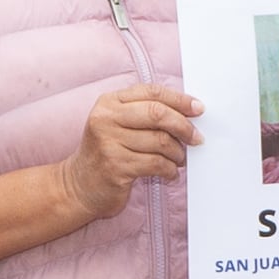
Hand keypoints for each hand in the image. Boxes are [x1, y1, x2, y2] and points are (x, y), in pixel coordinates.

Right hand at [61, 83, 199, 221]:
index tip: (198, 109)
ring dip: (178, 153)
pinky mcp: (116, 167)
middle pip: (157, 114)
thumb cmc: (107, 153)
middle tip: (196, 138)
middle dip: (183, 126)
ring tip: (179, 159)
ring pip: (160, 142)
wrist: (80, 186)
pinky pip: (156, 164)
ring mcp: (109, 143)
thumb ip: (145, 113)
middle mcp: (106, 119)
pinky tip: (169, 173)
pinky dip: (170, 170)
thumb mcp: (118, 124)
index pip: (151, 92)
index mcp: (109, 102)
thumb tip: (188, 113)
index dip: (179, 100)